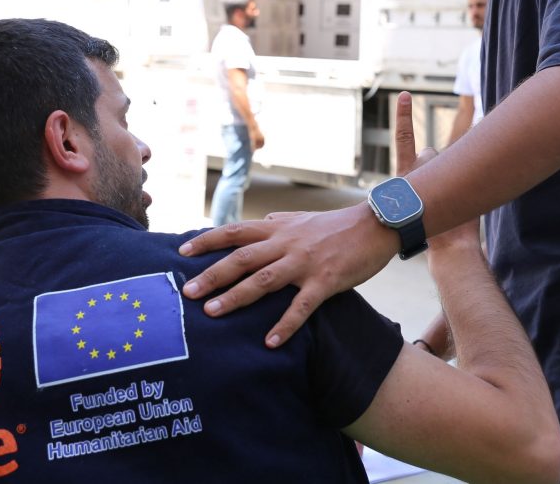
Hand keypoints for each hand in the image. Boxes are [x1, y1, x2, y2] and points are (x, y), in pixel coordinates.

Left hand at [179, 91, 423, 346]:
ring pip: (264, 279)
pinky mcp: (326, 280)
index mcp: (279, 228)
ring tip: (212, 313)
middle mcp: (287, 242)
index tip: (181, 253)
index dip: (207, 241)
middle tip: (187, 293)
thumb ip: (279, 222)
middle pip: (242, 258)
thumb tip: (260, 222)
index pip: (235, 231)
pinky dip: (285, 324)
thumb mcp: (303, 218)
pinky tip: (271, 341)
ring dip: (237, 297)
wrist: (377, 224)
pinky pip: (302, 305)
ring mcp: (306, 262)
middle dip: (212, 275)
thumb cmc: (339, 224)